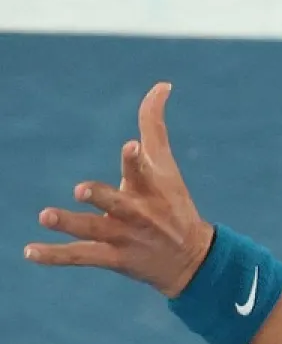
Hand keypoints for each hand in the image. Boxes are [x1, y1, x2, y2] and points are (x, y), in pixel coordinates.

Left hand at [24, 82, 214, 297]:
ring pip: (93, 230)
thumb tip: (162, 84)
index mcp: (150, 188)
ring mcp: (124, 237)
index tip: (131, 146)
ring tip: (46, 215)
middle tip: (82, 189)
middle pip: (118, 203)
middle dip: (102, 196)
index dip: (135, 159)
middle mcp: (138, 212)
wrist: (191, 259)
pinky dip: (54, 256)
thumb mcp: (166, 165)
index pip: (143, 171)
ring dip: (70, 224)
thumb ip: (155, 124)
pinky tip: (29, 251)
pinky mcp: (113, 258)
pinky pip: (80, 256)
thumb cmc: (173, 203)